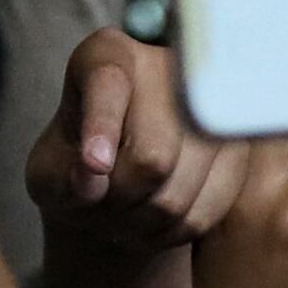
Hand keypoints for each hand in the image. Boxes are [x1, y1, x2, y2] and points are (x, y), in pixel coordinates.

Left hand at [25, 29, 261, 266]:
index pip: (109, 84)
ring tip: (121, 211)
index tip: (93, 165)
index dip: (102, 127)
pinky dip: (169, 232)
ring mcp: (212, 107)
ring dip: (140, 221)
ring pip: (177, 194)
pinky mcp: (239, 148)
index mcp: (108, 55)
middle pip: (151, 157)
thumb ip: (60, 177)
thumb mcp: (48, 172)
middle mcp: (169, 67)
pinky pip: (203, 213)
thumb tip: (91, 180)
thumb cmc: (75, 165)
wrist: (120, 175)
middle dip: (118, 196)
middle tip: (100, 200)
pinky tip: (151, 219)